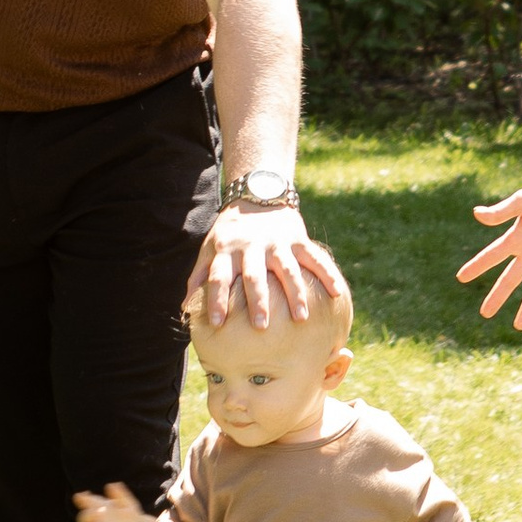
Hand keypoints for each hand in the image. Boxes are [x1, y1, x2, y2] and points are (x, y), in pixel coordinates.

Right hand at [74, 481, 151, 521]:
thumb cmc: (131, 516)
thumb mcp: (129, 504)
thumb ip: (121, 494)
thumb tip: (111, 485)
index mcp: (99, 508)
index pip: (85, 502)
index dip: (82, 499)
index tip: (84, 496)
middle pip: (81, 518)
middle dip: (87, 515)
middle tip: (101, 512)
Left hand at [190, 200, 344, 330]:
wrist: (257, 195)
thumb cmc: (229, 232)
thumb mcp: (209, 248)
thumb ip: (198, 277)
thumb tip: (184, 308)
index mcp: (226, 250)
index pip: (219, 276)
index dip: (216, 299)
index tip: (217, 323)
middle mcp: (252, 246)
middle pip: (254, 275)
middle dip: (258, 301)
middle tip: (261, 326)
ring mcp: (277, 241)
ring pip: (287, 269)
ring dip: (295, 293)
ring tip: (300, 318)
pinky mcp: (298, 238)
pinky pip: (315, 257)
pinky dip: (327, 274)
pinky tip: (337, 294)